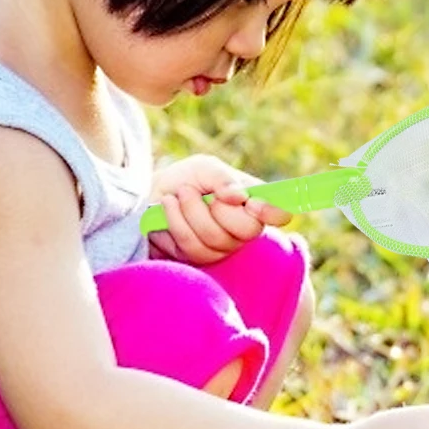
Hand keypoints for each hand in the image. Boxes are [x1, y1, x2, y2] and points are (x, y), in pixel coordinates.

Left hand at [147, 155, 291, 265]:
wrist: (149, 196)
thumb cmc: (184, 180)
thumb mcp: (203, 168)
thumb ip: (223, 178)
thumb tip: (239, 196)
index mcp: (253, 203)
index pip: (280, 213)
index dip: (274, 211)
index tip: (254, 204)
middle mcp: (243, 229)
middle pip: (249, 230)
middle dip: (221, 209)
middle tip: (206, 193)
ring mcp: (223, 247)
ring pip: (216, 237)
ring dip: (192, 210)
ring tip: (180, 194)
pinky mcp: (200, 259)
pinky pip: (193, 245)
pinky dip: (177, 221)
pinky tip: (169, 207)